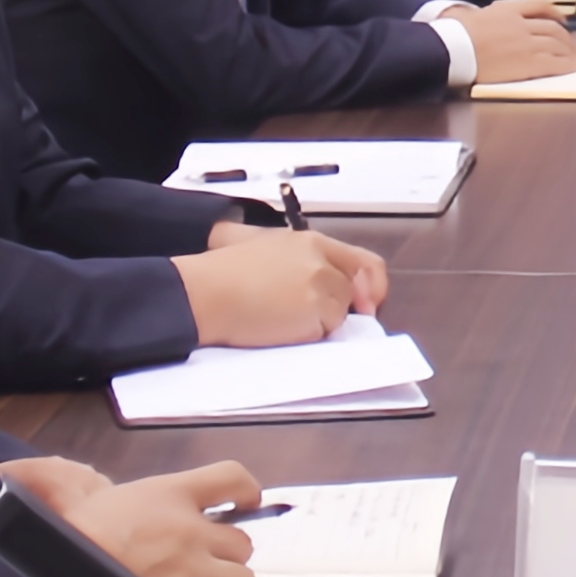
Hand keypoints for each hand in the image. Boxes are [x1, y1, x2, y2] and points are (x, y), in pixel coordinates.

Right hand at [0, 453, 263, 576]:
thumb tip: (148, 491)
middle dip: (226, 552)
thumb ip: (133, 487)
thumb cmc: (83, 527)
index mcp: (174, 493)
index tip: (246, 501)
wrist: (64, 563)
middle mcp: (191, 531)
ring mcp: (193, 572)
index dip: (247, 491)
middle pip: (244, 543)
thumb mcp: (106, 490)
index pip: (233, 477)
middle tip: (206, 556)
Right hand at [176, 221, 383, 344]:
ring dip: (316, 322)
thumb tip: (336, 283)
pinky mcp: (314, 310)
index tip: (367, 304)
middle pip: (350, 292)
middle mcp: (321, 260)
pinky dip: (307, 335)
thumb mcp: (266, 248)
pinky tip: (278, 326)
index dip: (370, 285)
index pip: (362, 261)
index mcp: (310, 241)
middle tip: (303, 316)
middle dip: (334, 308)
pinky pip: (323, 332)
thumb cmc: (224, 274)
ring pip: (338, 315)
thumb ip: (304, 259)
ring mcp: (320, 286)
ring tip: (279, 316)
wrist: (205, 292)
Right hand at [455, 0, 575, 83]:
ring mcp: (526, 43)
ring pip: (557, 44)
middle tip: (573, 45)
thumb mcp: (473, 13)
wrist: (453, 48)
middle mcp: (521, 23)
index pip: (540, 5)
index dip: (555, 13)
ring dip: (570, 51)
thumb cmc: (455, 32)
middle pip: (553, 28)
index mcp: (507, 8)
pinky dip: (567, 64)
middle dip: (566, 37)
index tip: (562, 20)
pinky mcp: (527, 63)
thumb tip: (486, 18)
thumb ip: (488, 15)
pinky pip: (554, 63)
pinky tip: (574, 67)